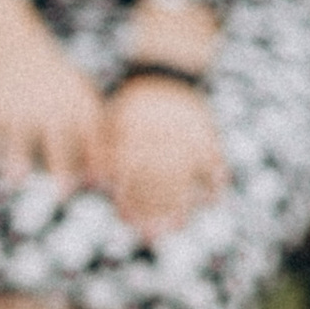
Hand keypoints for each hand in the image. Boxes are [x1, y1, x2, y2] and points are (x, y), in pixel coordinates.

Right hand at [0, 23, 106, 187]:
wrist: (14, 53)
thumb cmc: (57, 90)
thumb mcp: (80, 100)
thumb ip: (94, 137)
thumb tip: (99, 184)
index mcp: (76, 105)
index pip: (91, 135)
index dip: (96, 158)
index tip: (98, 185)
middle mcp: (48, 107)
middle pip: (57, 140)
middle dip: (61, 166)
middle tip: (64, 196)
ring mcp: (18, 108)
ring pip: (18, 137)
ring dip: (16, 159)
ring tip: (15, 181)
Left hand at [99, 76, 225, 238]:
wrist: (166, 73)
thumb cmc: (132, 107)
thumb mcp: (111, 122)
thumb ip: (101, 150)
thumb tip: (93, 182)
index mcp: (132, 132)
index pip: (129, 172)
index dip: (129, 198)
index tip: (128, 220)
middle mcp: (158, 135)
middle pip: (156, 180)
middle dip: (154, 211)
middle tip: (152, 235)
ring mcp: (184, 135)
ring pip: (184, 174)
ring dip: (181, 205)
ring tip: (178, 227)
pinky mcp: (206, 132)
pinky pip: (214, 158)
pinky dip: (216, 179)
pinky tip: (213, 200)